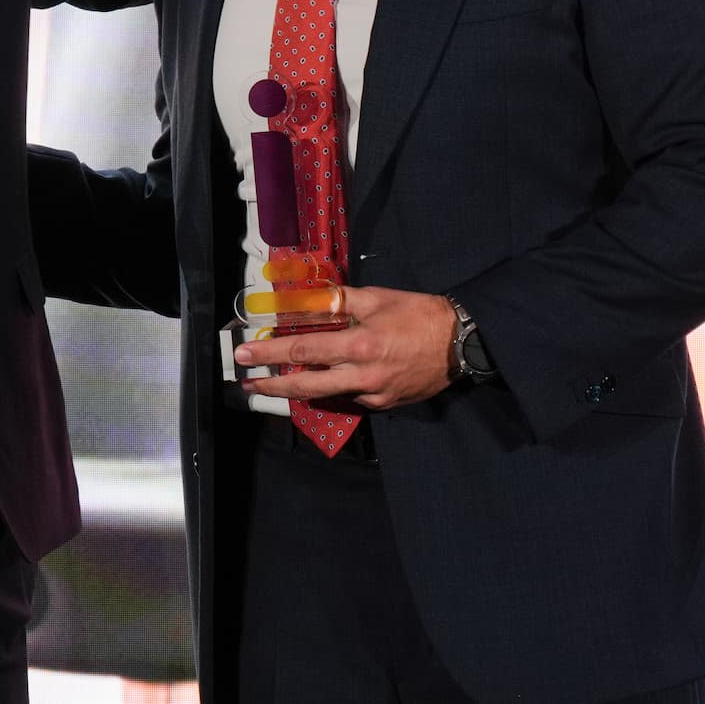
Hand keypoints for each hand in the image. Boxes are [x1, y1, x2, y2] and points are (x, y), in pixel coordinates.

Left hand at [232, 285, 456, 409]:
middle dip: (272, 385)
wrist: (460, 343)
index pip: (302, 350)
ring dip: (300, 389)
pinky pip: (352, 396)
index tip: (244, 355)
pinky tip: (334, 378)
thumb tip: (314, 298)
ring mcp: (372, 395)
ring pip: (327, 394)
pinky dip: (338, 387)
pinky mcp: (385, 405)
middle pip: (305, 385)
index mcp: (356, 345)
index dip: (269, 354)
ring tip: (278, 382)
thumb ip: (342, 301)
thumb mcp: (378, 298)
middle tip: (246, 383)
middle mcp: (360, 376)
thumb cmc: (419, 315)